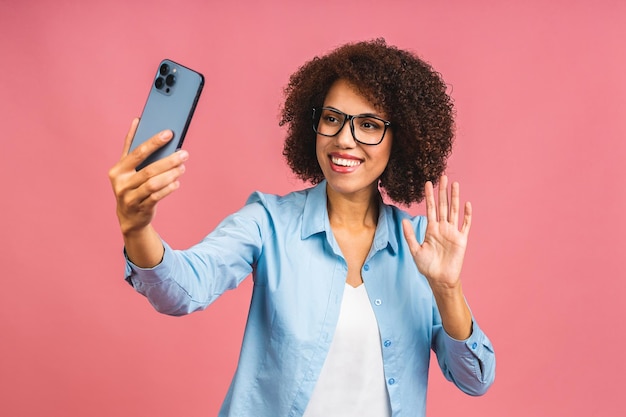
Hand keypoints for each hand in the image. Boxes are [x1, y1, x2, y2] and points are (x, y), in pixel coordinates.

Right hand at [108, 118, 188, 234]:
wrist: (129, 216)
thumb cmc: (131, 185)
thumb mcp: (127, 167)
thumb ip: (131, 145)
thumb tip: (137, 120)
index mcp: (118, 169)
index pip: (137, 153)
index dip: (153, 142)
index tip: (169, 133)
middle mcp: (121, 183)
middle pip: (148, 169)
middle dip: (169, 160)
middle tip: (184, 153)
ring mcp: (129, 197)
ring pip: (153, 184)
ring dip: (171, 175)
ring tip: (182, 168)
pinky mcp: (140, 208)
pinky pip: (157, 197)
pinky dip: (168, 189)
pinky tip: (177, 183)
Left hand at [402, 175, 470, 291]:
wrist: (440, 279)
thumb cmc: (427, 267)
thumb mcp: (415, 250)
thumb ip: (410, 235)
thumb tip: (404, 220)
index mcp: (431, 229)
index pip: (430, 208)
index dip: (429, 196)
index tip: (428, 183)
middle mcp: (442, 228)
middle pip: (442, 205)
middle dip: (442, 191)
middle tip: (442, 176)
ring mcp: (452, 232)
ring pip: (454, 211)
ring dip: (455, 198)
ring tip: (455, 184)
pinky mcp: (461, 239)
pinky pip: (465, 225)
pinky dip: (466, 215)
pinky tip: (467, 204)